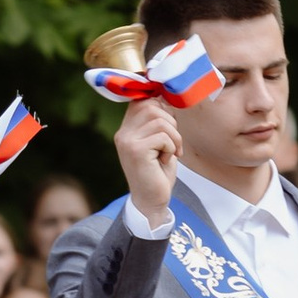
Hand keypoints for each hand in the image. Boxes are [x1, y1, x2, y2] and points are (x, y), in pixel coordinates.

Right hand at [114, 103, 180, 223]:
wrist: (151, 201)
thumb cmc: (158, 172)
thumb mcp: (158, 142)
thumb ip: (158, 122)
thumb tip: (166, 96)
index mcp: (126, 129)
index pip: (141, 100)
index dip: (160, 105)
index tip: (170, 121)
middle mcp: (123, 133)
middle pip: (152, 106)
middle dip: (170, 122)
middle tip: (172, 143)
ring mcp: (127, 141)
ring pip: (160, 121)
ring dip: (174, 137)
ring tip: (169, 152)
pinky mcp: (136, 151)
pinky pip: (163, 137)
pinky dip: (171, 148)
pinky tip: (164, 160)